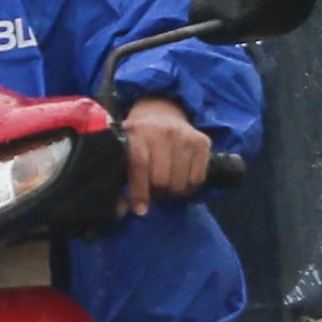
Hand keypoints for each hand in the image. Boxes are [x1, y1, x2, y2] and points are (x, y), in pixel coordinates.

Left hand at [120, 94, 213, 213]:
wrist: (162, 111)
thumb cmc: (139, 137)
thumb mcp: (124, 150)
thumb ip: (119, 178)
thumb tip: (120, 210)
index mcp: (138, 131)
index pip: (140, 165)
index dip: (140, 191)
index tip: (140, 210)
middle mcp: (163, 131)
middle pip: (162, 178)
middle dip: (157, 193)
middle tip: (154, 192)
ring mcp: (185, 136)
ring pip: (180, 182)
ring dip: (173, 193)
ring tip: (167, 188)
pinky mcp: (202, 141)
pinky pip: (198, 178)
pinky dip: (189, 188)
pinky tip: (181, 181)